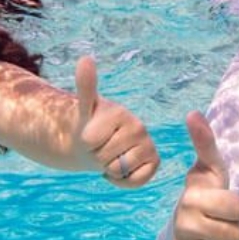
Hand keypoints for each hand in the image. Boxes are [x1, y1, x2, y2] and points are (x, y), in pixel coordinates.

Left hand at [75, 56, 158, 187]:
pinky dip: (122, 181)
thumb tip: (85, 58)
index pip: (91, 141)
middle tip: (100, 147)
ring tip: (110, 156)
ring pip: (118, 170)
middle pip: (105, 158)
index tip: (91, 136)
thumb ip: (85, 85)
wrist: (95, 145)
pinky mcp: (155, 162)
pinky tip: (120, 169)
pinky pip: (135, 181)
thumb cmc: (89, 127)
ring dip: (109, 169)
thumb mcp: (83, 109)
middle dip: (97, 157)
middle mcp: (139, 127)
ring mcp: (149, 145)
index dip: (85, 144)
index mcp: (121, 113)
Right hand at [171, 111, 238, 239]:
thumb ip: (205, 143)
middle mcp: (182, 224)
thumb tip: (193, 114)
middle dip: (235, 230)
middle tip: (221, 222)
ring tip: (215, 236)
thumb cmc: (207, 193)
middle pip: (236, 236)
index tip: (224, 203)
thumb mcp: (212, 168)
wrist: (188, 224)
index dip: (238, 207)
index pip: (238, 208)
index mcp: (191, 197)